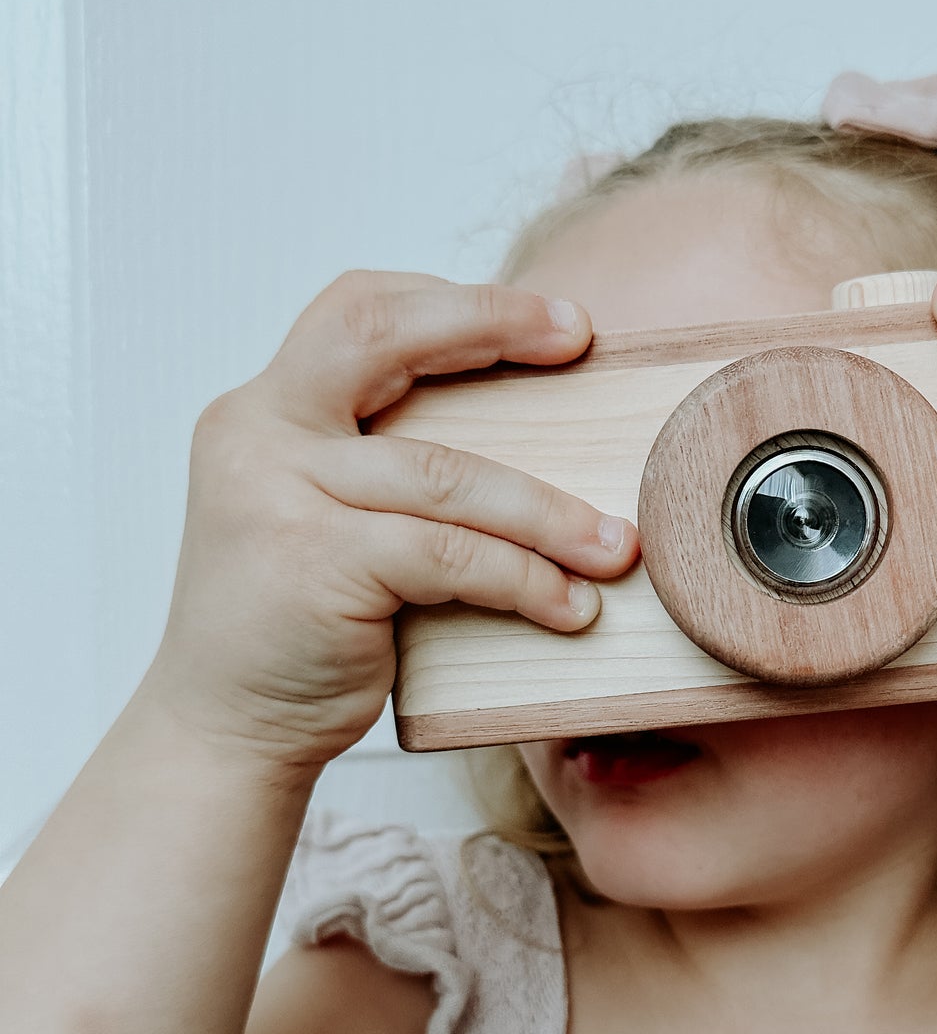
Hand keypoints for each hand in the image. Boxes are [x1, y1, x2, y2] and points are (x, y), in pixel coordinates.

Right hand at [142, 271, 639, 772]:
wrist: (226, 732)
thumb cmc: (300, 630)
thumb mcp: (331, 519)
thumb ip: (392, 468)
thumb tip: (543, 442)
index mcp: (262, 409)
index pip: (357, 310)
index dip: (455, 302)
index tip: (550, 321)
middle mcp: (256, 431)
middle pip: (382, 336)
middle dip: (491, 324)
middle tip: (579, 339)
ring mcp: (275, 493)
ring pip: (443, 472)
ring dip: (546, 511)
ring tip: (614, 546)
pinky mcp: (312, 562)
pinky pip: (448, 554)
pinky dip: (522, 579)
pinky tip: (567, 607)